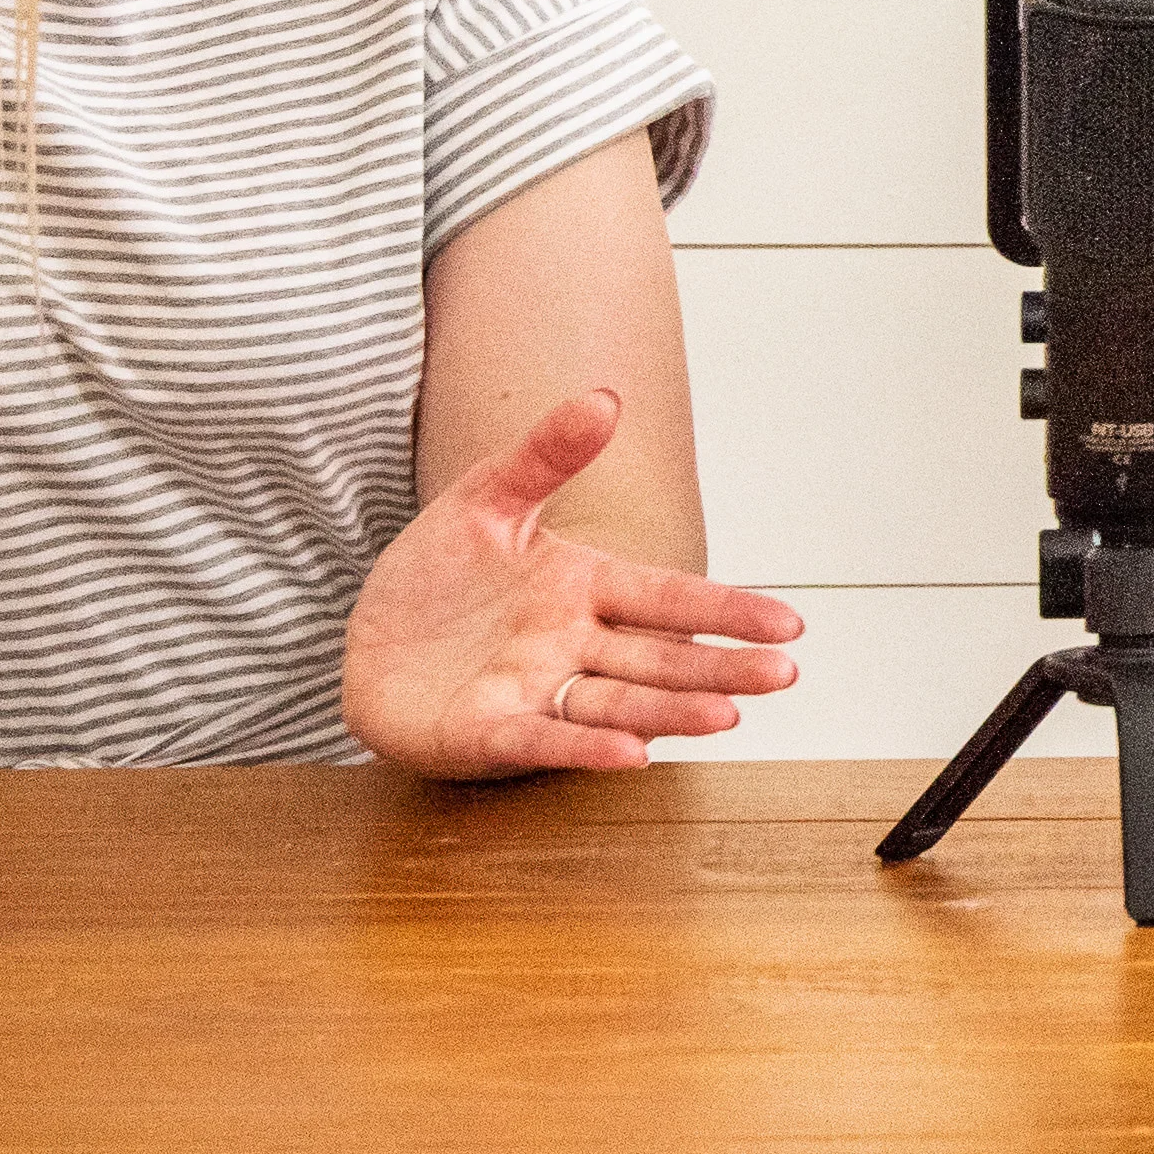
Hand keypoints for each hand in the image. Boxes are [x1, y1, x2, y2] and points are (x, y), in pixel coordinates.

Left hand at [344, 385, 807, 778]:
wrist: (364, 640)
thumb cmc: (437, 579)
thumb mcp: (487, 499)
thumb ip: (547, 453)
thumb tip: (607, 398)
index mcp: (583, 589)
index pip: (668, 597)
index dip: (726, 610)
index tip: (790, 622)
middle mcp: (572, 646)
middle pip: (659, 658)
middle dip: (721, 667)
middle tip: (783, 675)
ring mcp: (534, 692)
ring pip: (616, 703)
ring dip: (670, 712)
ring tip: (726, 717)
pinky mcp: (487, 733)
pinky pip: (542, 739)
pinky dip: (584, 748)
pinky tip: (630, 755)